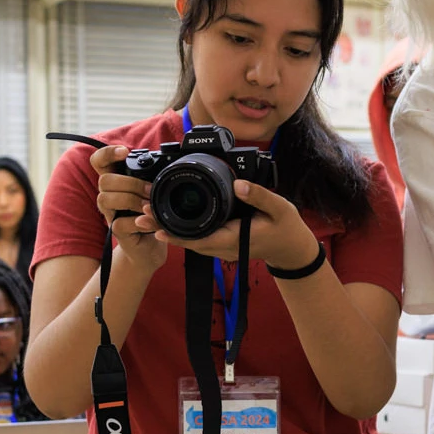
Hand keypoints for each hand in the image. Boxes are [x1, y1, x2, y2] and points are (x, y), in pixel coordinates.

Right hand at [90, 145, 167, 272]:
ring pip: (105, 199)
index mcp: (116, 182)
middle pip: (104, 180)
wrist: (151, 246)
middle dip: (129, 182)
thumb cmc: (152, 215)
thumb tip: (170, 162)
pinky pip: (119, 223)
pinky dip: (138, 222)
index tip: (125, 152)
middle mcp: (108, 195)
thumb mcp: (154, 193)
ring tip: (149, 206)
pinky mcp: (116, 231)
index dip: (107, 153)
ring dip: (131, 200)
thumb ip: (154, 178)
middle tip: (150, 190)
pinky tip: (149, 222)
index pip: (99, 161)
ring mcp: (110, 214)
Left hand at [162, 180, 319, 269]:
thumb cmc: (286, 229)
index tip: (157, 226)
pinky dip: (181, 231)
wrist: (292, 249)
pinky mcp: (222, 244)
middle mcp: (224, 246)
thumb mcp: (279, 208)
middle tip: (141, 216)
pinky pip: (198, 240)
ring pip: (191, 241)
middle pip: (188, 240)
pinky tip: (168, 221)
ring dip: (169, 230)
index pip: (200, 238)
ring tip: (147, 217)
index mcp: (234, 238)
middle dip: (164, 229)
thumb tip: (238, 184)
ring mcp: (222, 248)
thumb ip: (259, 195)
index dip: (177, 233)